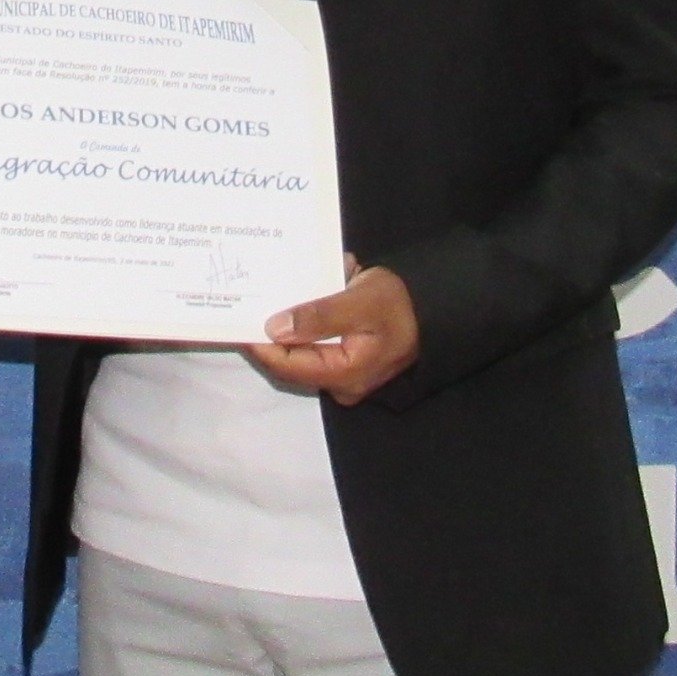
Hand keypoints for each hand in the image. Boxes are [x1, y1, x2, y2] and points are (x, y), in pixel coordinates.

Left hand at [244, 260, 418, 405]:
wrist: (436, 307)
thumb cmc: (402, 303)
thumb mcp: (361, 301)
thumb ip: (320, 315)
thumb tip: (275, 328)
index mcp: (345, 374)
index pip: (289, 365)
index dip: (260, 344)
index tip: (239, 320)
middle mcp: (341, 382)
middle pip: (292, 360)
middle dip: (273, 330)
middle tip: (252, 301)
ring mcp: (343, 373)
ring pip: (302, 350)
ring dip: (290, 322)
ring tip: (279, 293)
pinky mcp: (345, 359)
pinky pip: (316, 343)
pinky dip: (307, 320)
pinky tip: (305, 295)